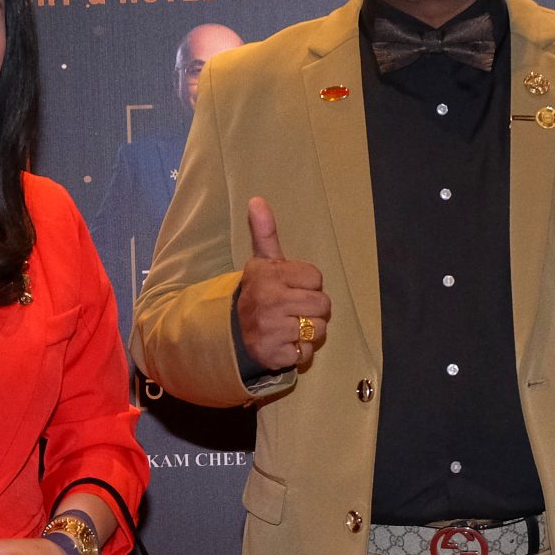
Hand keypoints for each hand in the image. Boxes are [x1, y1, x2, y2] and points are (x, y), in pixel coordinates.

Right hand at [235, 197, 330, 370]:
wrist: (231, 334)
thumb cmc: (258, 293)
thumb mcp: (261, 262)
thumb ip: (265, 232)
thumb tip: (257, 199)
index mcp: (268, 275)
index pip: (316, 278)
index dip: (307, 284)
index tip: (289, 287)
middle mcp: (269, 300)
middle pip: (323, 305)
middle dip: (312, 309)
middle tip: (292, 309)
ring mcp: (271, 330)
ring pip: (318, 330)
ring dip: (308, 332)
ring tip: (289, 326)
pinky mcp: (275, 355)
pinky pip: (307, 353)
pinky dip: (299, 351)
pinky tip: (283, 343)